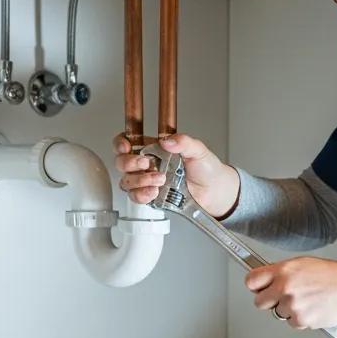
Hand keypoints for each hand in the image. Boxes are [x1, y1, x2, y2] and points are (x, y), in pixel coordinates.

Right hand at [112, 132, 240, 216]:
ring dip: (139, 180)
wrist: (216, 191)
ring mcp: (148, 182)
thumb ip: (184, 142)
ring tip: (159, 180)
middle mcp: (148, 165)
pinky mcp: (152, 197)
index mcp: (154, 149)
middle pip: (122, 162)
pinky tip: (154, 192)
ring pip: (127, 181)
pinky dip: (142, 194)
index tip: (126, 146)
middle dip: (129, 163)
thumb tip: (169, 140)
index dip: (120, 143)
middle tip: (146, 164)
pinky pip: (137, 197)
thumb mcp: (198, 150)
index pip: (127, 142)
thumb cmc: (207, 169)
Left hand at [246, 256, 336, 329]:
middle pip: (259, 302)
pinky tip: (312, 308)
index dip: (255, 285)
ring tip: (306, 300)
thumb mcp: (303, 264)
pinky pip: (292, 323)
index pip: (251, 280)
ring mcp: (292, 305)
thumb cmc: (332, 276)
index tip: (258, 288)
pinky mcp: (300, 320)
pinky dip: (300, 319)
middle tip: (284, 297)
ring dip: (288, 310)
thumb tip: (267, 279)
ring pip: (277, 313)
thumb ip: (282, 272)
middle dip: (270, 301)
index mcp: (284, 271)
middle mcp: (285, 287)